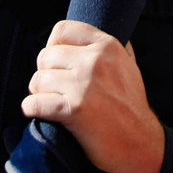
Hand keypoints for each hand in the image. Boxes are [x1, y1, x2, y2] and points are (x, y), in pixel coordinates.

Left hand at [22, 21, 164, 172]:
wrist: (141, 143)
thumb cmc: (132, 106)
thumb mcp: (128, 65)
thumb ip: (110, 47)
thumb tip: (85, 35)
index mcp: (108, 46)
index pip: (63, 30)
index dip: (53, 45)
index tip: (55, 61)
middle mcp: (95, 61)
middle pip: (46, 56)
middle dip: (44, 73)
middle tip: (52, 86)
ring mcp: (84, 85)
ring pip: (38, 79)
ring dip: (38, 92)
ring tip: (48, 100)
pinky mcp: (74, 110)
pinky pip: (35, 103)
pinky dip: (31, 108)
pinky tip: (38, 111)